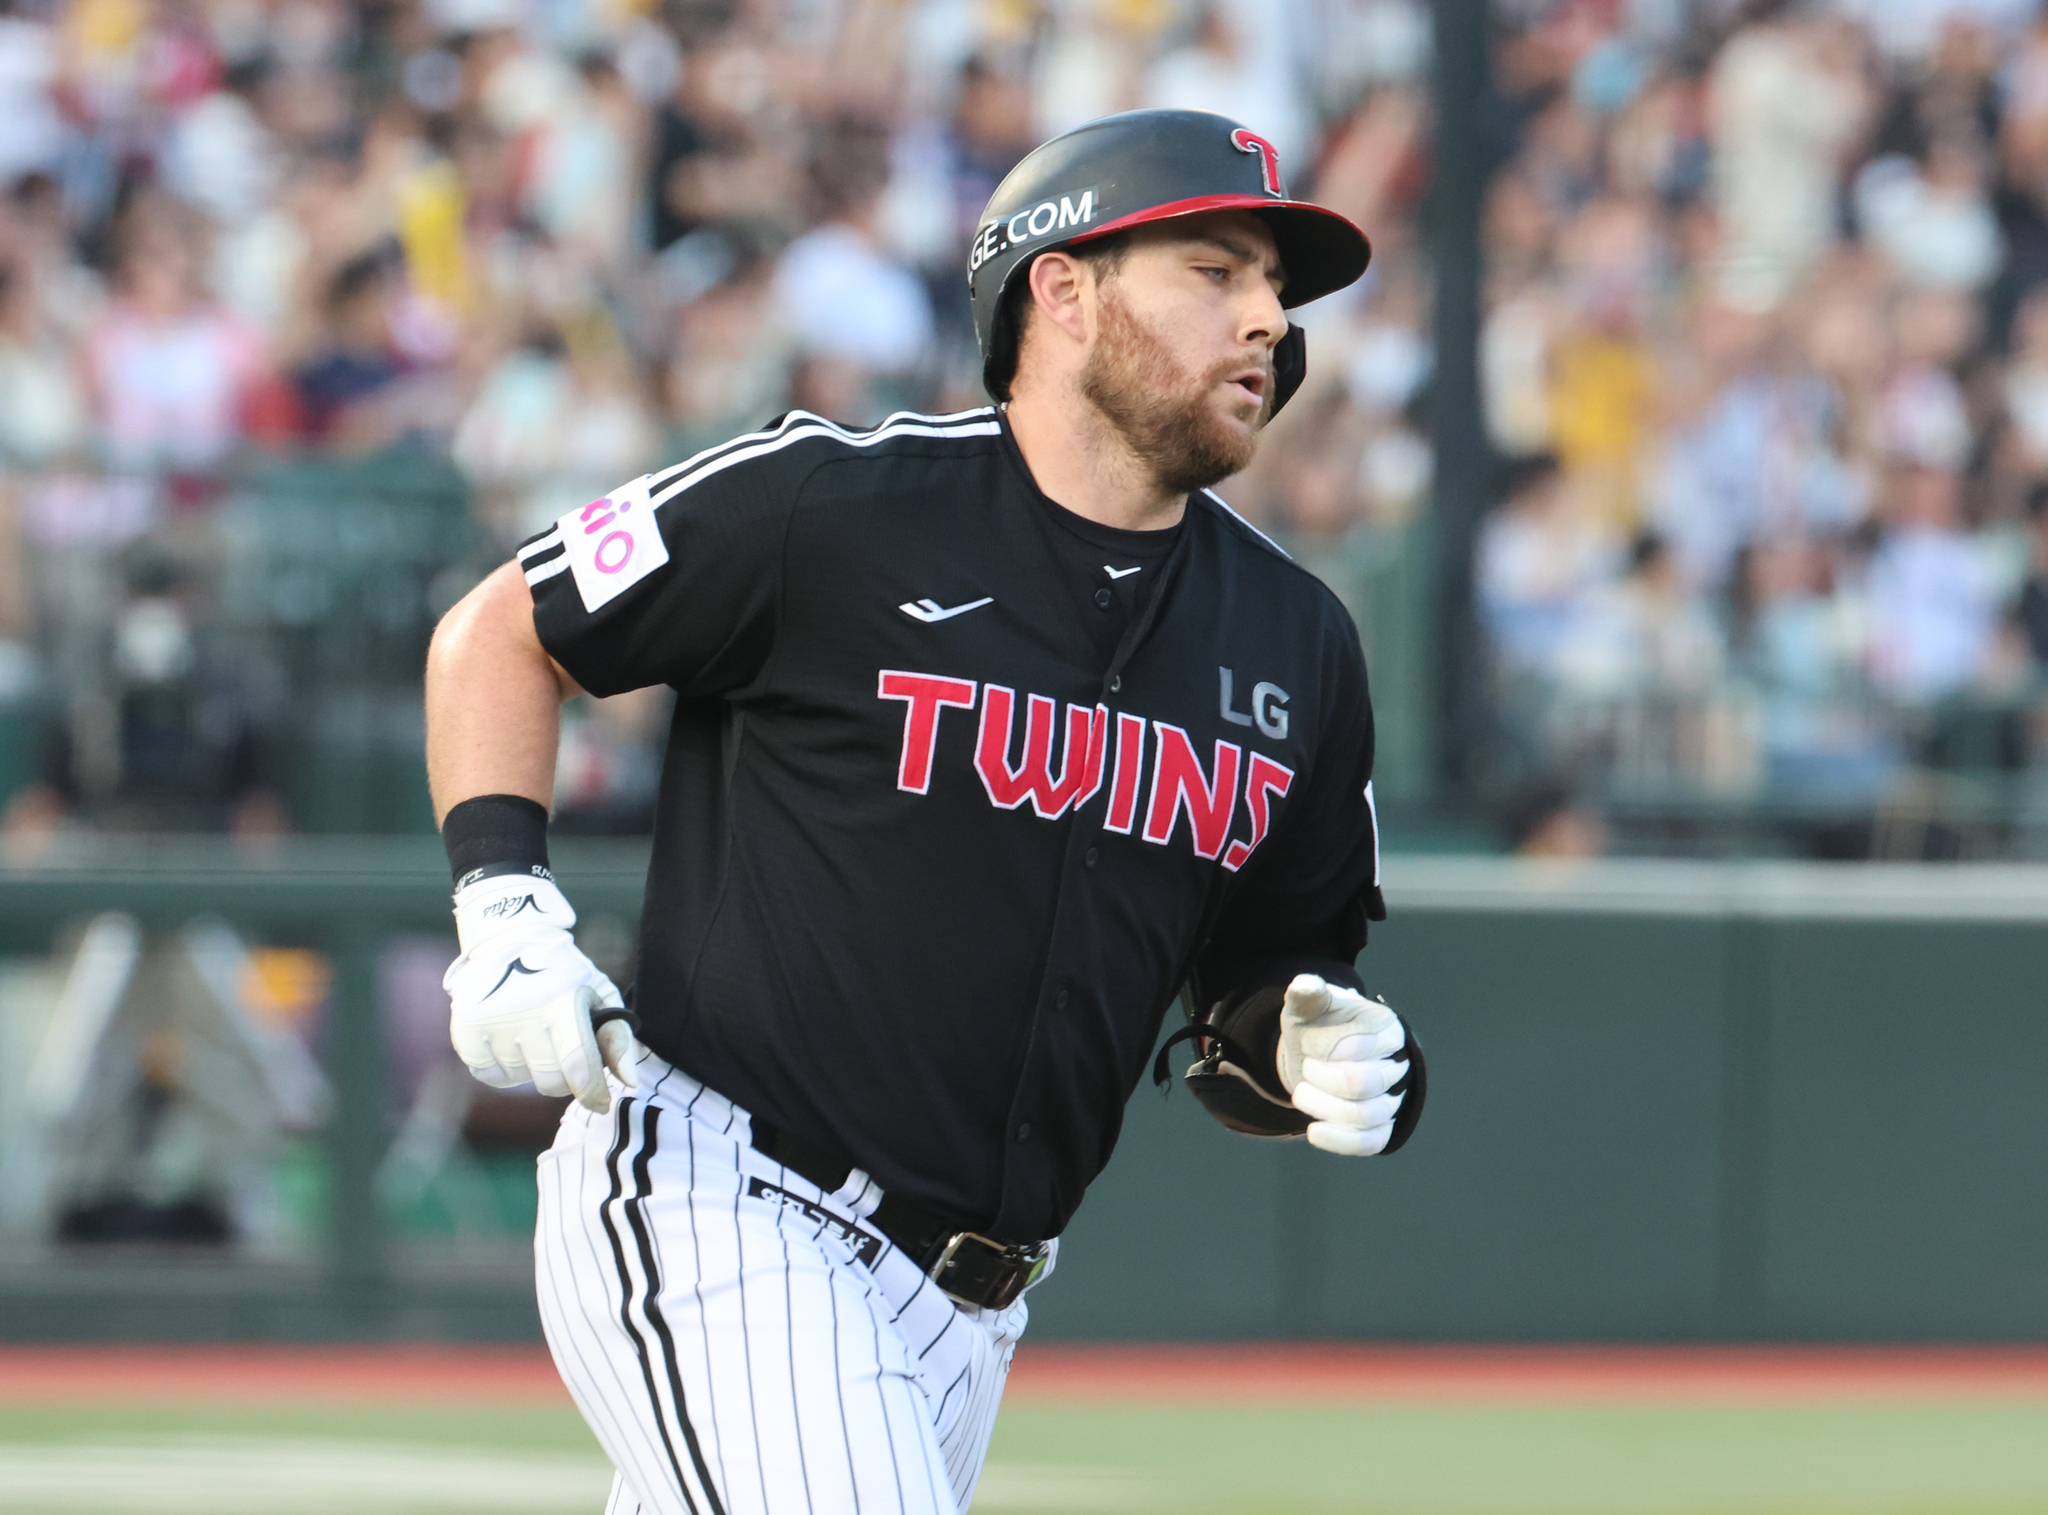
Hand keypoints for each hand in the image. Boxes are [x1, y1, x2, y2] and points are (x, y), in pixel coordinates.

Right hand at [443, 872, 639, 1113]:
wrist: (509, 937)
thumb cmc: (563, 973)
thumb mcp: (599, 992)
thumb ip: (618, 1037)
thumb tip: (629, 1082)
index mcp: (562, 1002)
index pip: (578, 1065)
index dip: (592, 1092)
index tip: (601, 1102)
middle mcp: (523, 1012)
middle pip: (550, 1081)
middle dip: (564, 1078)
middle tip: (565, 1054)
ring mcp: (489, 1022)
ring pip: (520, 1080)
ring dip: (532, 1068)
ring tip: (534, 1036)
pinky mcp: (464, 1029)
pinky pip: (488, 1076)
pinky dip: (503, 1069)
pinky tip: (510, 1042)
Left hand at [1276, 973, 1407, 1155]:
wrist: (1319, 1054)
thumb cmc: (1317, 1025)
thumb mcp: (1309, 1006)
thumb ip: (1307, 995)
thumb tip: (1305, 984)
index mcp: (1384, 1027)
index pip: (1357, 1046)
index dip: (1322, 1048)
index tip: (1306, 1042)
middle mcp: (1397, 1062)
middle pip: (1363, 1084)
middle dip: (1322, 1079)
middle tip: (1306, 1068)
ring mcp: (1393, 1097)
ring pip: (1366, 1115)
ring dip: (1323, 1108)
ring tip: (1301, 1093)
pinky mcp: (1382, 1126)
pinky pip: (1370, 1142)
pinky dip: (1340, 1140)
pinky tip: (1313, 1130)